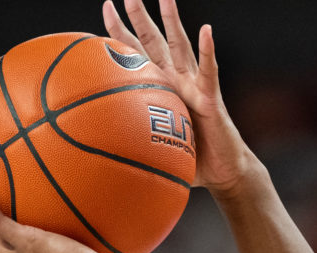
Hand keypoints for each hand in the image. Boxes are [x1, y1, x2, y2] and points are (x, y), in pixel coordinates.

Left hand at [103, 0, 259, 195]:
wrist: (219, 172)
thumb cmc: (188, 159)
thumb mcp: (151, 145)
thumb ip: (130, 138)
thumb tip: (96, 146)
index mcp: (161, 86)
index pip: (137, 53)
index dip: (122, 31)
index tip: (107, 8)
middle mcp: (177, 79)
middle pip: (155, 41)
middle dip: (140, 17)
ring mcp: (195, 85)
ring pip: (181, 47)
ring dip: (173, 22)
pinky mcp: (211, 98)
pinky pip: (208, 72)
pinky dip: (207, 51)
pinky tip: (206, 31)